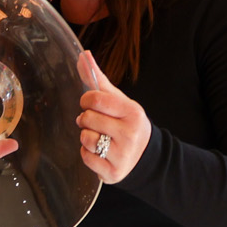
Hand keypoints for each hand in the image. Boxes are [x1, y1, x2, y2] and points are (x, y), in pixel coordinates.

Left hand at [77, 51, 150, 182]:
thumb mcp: (118, 100)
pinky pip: (86, 157)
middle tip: (95, 123)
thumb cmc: (126, 123)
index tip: (89, 104)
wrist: (144, 156)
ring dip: (86, 137)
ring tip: (98, 137)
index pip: (96, 98)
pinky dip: (87, 154)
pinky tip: (99, 152)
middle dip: (86, 119)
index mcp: (132, 113)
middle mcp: (129, 134)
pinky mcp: (113, 172)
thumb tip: (83, 55)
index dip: (86, 100)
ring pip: (85, 139)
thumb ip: (98, 79)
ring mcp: (122, 155)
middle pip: (88, 119)